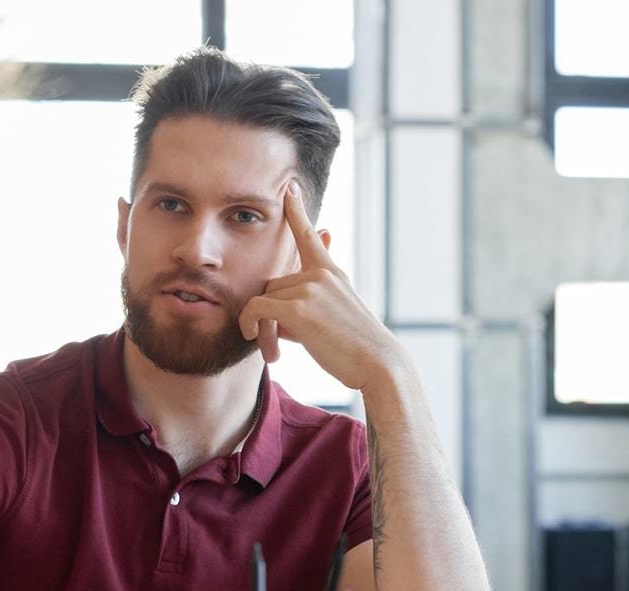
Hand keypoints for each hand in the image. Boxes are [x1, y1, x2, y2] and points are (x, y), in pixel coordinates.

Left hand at [239, 180, 405, 390]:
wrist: (379, 364)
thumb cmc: (357, 349)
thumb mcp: (335, 319)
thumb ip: (305, 307)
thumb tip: (274, 311)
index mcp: (333, 274)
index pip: (311, 237)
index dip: (297, 211)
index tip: (290, 188)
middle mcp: (322, 274)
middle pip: (274, 284)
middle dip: (269, 313)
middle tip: (273, 343)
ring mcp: (310, 288)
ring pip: (264, 299)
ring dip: (261, 326)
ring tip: (273, 351)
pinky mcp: (298, 308)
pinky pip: (257, 308)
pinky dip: (250, 323)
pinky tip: (254, 339)